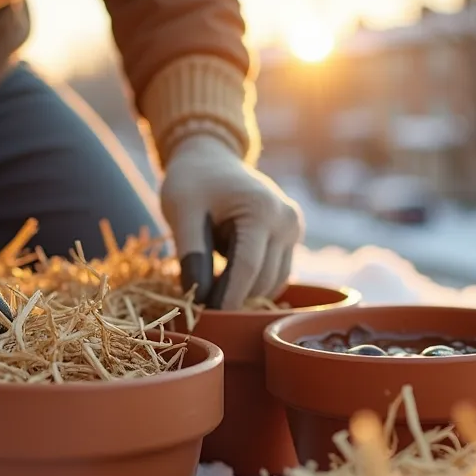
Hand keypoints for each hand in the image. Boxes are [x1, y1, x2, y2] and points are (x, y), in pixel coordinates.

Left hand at [161, 134, 303, 309]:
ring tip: (212, 290)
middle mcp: (287, 220)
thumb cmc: (192, 182)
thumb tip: (199, 296)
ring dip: (245, 293)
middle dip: (233, 297)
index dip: (227, 297)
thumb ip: (191, 252)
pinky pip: (276, 272)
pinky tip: (228, 280)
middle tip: (201, 307)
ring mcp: (294, 228)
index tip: (206, 317)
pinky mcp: (292, 236)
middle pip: (262, 279)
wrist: (211, 158)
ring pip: (273, 281)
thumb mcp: (181, 211)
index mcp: (262, 210)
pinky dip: (254, 282)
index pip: (248, 268)